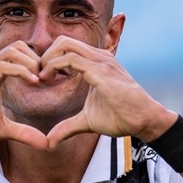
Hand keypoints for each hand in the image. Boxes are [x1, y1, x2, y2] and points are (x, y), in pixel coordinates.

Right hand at [0, 41, 48, 150]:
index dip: (38, 64)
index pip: (21, 54)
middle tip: (48, 79)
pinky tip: (33, 83)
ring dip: (32, 64)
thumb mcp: (1, 130)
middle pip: (19, 46)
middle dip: (38, 60)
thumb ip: (23, 133)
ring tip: (41, 81)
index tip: (49, 82)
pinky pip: (2, 66)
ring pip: (13, 52)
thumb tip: (46, 144)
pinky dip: (21, 71)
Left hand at [38, 36, 174, 146]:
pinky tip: (48, 81)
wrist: (145, 120)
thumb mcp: (87, 121)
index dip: (50, 60)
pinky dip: (53, 66)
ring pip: (65, 45)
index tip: (41, 79)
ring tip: (41, 79)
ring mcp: (101, 61)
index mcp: (97, 62)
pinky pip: (71, 59)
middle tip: (38, 77)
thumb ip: (67, 127)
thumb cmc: (121, 117)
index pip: (67, 47)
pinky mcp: (101, 71)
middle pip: (63, 40)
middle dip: (45, 56)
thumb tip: (49, 142)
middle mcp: (99, 57)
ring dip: (47, 60)